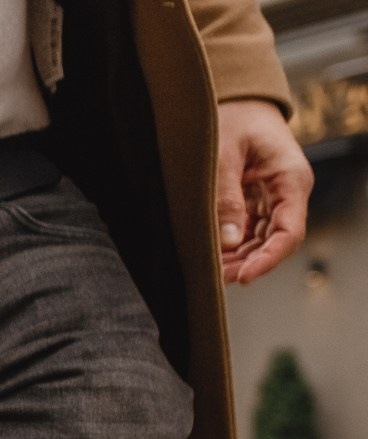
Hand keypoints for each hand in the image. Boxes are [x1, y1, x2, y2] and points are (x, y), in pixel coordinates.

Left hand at [216, 99, 313, 284]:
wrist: (235, 99)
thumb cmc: (232, 118)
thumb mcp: (223, 155)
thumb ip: (226, 198)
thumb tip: (227, 242)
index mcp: (290, 180)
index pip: (289, 232)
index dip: (268, 259)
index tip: (244, 277)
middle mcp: (287, 193)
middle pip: (274, 242)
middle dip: (248, 263)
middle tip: (215, 277)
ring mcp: (273, 198)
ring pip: (260, 240)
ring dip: (239, 258)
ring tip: (211, 270)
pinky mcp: (256, 200)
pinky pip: (248, 231)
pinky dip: (232, 246)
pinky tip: (213, 256)